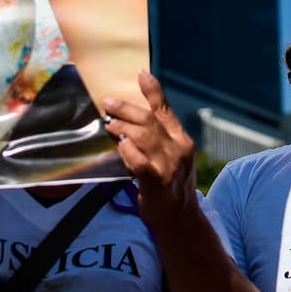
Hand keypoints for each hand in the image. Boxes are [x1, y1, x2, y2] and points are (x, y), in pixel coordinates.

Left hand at [101, 71, 197, 228]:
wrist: (179, 218)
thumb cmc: (169, 183)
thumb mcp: (170, 156)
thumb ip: (158, 136)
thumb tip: (133, 117)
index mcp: (182, 140)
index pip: (165, 111)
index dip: (153, 91)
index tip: (141, 74)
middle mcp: (179, 150)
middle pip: (150, 122)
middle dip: (127, 110)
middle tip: (108, 104)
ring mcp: (169, 166)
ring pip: (143, 138)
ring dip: (123, 128)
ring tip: (109, 124)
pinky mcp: (158, 183)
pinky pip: (140, 162)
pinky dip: (129, 151)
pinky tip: (120, 146)